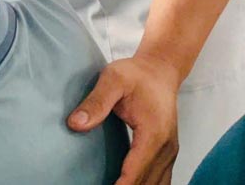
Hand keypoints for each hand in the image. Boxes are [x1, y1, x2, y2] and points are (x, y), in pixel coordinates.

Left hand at [68, 55, 180, 184]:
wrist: (160, 70)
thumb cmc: (136, 74)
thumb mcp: (113, 79)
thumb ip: (96, 101)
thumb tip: (74, 124)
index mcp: (153, 133)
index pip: (135, 172)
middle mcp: (166, 147)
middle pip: (147, 184)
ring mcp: (170, 152)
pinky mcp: (167, 153)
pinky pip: (161, 179)